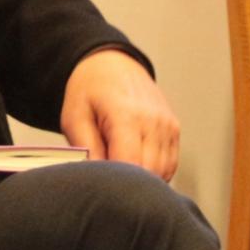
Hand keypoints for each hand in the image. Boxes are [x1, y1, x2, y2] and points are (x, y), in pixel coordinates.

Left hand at [60, 49, 179, 180]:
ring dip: (143, 180)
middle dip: (128, 185)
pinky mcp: (175, 130)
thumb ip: (86, 149)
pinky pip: (170, 164)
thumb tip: (96, 179)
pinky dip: (155, 171)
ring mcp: (168, 125)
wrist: (112, 64)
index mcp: (127, 115)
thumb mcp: (74, 117)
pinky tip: (135, 163)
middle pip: (150, 173)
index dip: (115, 183)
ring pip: (163, 172)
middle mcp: (154, 121)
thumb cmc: (89, 90)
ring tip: (120, 167)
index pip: (131, 165)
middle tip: (108, 180)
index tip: (101, 185)